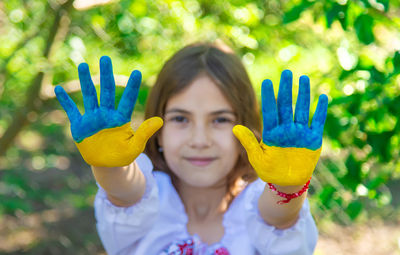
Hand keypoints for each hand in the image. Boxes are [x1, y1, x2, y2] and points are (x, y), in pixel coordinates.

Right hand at [55, 56, 162, 166]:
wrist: (107, 164)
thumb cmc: (123, 154)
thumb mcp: (135, 146)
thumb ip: (144, 133)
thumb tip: (161, 120)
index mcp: (120, 119)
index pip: (127, 100)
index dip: (132, 87)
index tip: (137, 72)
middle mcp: (106, 115)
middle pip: (106, 92)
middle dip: (105, 75)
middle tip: (105, 58)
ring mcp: (92, 119)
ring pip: (89, 96)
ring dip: (86, 82)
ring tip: (83, 66)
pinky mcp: (80, 126)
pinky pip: (71, 111)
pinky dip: (65, 101)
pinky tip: (59, 89)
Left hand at [233, 70, 327, 185]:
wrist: (286, 183)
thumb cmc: (269, 171)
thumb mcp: (257, 158)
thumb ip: (249, 142)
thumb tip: (234, 127)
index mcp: (272, 132)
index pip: (270, 111)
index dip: (268, 97)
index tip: (267, 82)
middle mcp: (286, 129)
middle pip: (286, 106)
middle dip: (286, 89)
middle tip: (286, 72)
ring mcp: (300, 133)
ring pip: (302, 110)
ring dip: (303, 95)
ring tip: (303, 78)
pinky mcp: (313, 140)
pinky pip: (317, 122)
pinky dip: (320, 111)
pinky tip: (323, 97)